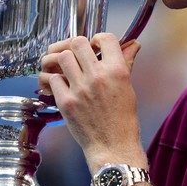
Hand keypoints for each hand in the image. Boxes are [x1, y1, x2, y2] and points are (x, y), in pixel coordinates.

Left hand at [39, 33, 146, 171]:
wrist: (113, 146)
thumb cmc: (123, 120)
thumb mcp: (128, 88)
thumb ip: (126, 63)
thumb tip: (133, 45)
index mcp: (117, 71)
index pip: (105, 38)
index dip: (98, 39)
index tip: (96, 46)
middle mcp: (98, 76)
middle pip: (78, 43)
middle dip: (78, 47)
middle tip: (79, 57)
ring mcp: (80, 88)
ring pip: (63, 58)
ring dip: (64, 62)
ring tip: (69, 70)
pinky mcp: (66, 101)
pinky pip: (53, 79)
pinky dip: (55, 80)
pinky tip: (62, 86)